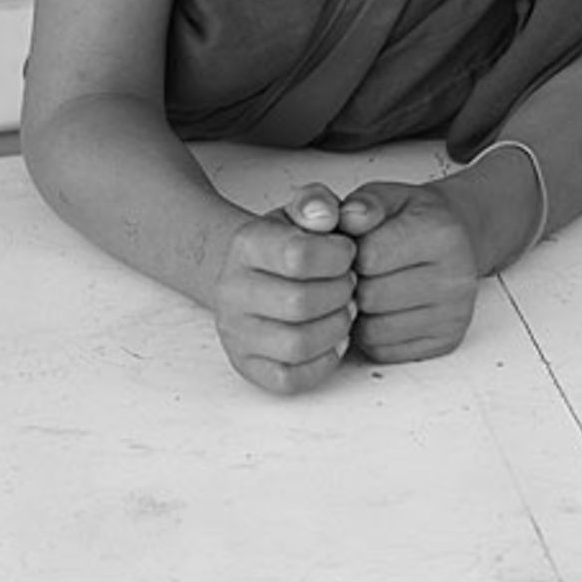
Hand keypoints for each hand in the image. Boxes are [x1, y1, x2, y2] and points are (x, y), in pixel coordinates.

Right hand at [213, 184, 356, 394]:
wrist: (253, 271)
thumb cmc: (287, 242)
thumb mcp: (301, 210)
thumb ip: (316, 202)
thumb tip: (325, 215)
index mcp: (245, 244)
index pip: (297, 255)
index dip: (337, 256)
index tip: (347, 252)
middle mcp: (232, 290)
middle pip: (300, 303)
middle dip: (340, 293)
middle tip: (349, 283)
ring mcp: (236, 333)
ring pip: (298, 344)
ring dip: (336, 327)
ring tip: (343, 308)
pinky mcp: (248, 366)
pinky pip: (290, 379)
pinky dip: (323, 362)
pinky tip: (332, 337)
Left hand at [338, 182, 479, 364]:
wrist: (457, 235)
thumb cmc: (415, 218)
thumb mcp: (388, 196)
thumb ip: (364, 203)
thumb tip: (346, 217)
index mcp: (441, 233)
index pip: (369, 257)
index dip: (347, 253)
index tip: (351, 246)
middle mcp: (455, 277)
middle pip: (370, 297)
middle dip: (354, 284)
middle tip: (358, 270)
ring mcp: (453, 314)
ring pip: (374, 330)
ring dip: (360, 312)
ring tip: (370, 287)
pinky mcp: (446, 341)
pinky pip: (384, 350)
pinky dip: (373, 333)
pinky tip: (382, 309)